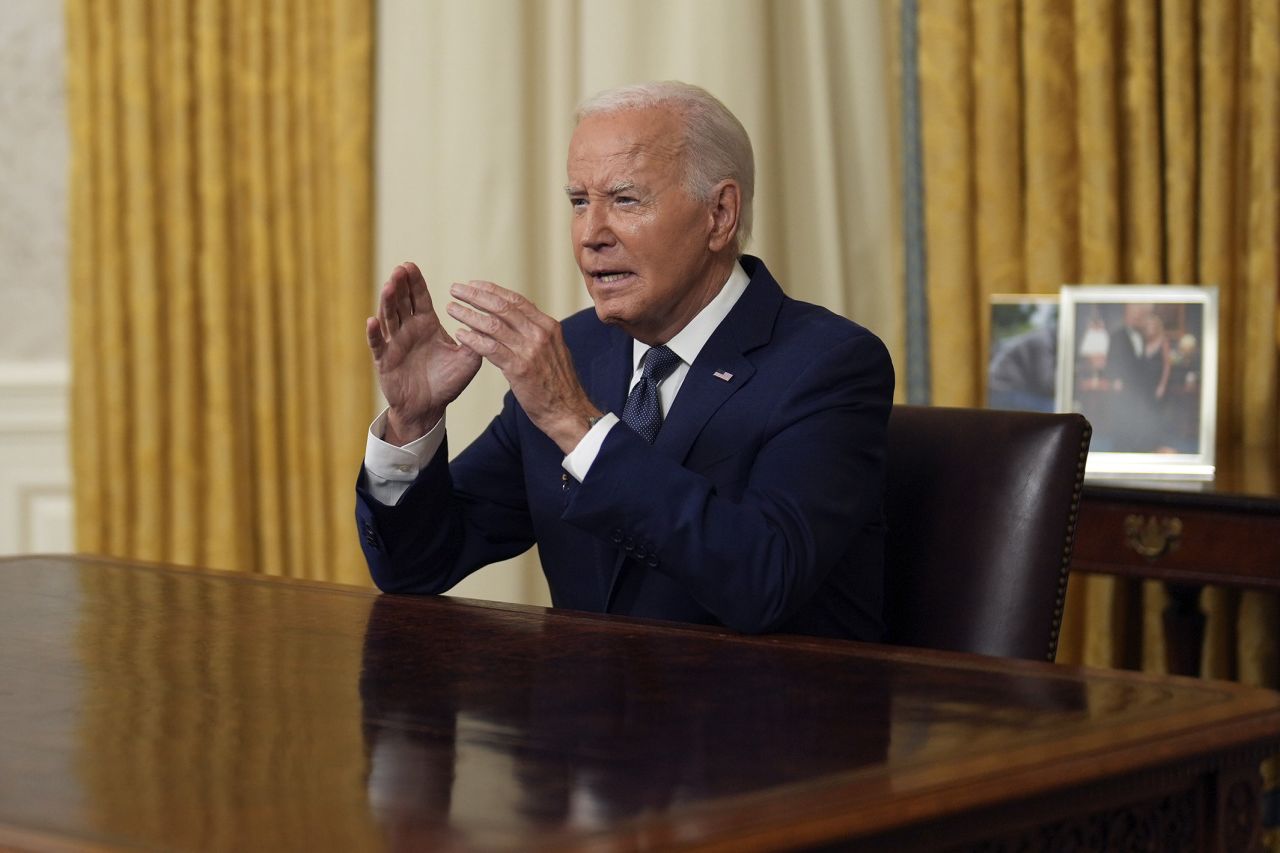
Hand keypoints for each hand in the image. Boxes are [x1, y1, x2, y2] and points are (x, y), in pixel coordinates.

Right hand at [367, 262, 481, 443]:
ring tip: (389, 286)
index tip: (410, 265)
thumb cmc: (447, 382)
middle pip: (402, 301)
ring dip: (387, 302)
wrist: (429, 407)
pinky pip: (377, 345)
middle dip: (400, 285)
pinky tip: (372, 321)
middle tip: (400, 269)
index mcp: (427, 325)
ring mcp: (394, 343)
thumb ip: (477, 341)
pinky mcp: (384, 360)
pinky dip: (374, 333)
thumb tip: (489, 323)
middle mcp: (408, 329)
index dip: (415, 282)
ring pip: (389, 318)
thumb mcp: (468, 360)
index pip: (419, 298)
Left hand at [446, 280, 600, 453]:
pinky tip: (460, 334)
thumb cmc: (557, 385)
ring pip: (493, 324)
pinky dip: (473, 339)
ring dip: (469, 314)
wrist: (568, 411)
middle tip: (456, 289)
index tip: (474, 285)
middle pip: (502, 307)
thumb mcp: (552, 350)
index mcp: (548, 326)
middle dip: (476, 296)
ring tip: (452, 309)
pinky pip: (490, 348)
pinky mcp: (519, 368)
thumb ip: (536, 334)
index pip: (516, 300)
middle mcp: (540, 333)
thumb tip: (518, 321)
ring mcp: (530, 350)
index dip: (492, 290)